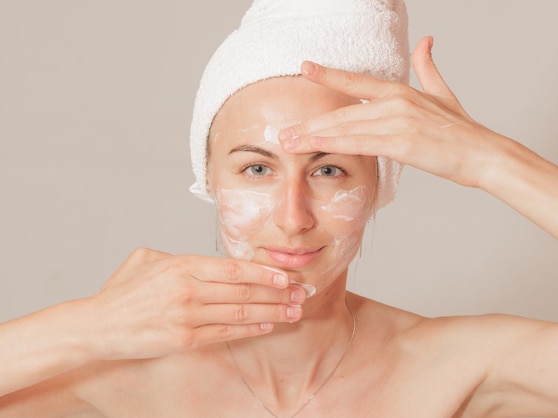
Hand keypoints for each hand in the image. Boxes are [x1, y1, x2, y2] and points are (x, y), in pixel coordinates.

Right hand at [85, 248, 305, 359]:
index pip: (234, 267)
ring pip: (240, 311)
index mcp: (182, 265)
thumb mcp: (147, 260)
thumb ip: (180, 257)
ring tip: (294, 311)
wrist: (97, 326)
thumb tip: (207, 261)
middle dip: (278, 292)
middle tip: (302, 293)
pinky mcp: (184, 339)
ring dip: (271, 311)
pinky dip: (250, 328)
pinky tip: (268, 325)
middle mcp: (188, 289)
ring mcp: (187, 316)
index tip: (287, 275)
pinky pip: (225, 332)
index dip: (264, 272)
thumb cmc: (122, 292)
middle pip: (244, 289)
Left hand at [279, 36, 507, 187]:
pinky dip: (336, 145)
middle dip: (310, 123)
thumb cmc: (462, 130)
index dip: (329, 74)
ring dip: (314, 136)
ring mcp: (397, 121)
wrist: (484, 153)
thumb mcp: (442, 93)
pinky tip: (316, 148)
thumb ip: (428, 67)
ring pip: (346, 128)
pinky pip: (360, 143)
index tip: (305, 69)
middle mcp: (395, 102)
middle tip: (283, 130)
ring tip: (289, 142)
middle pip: (343, 112)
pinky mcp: (402, 143)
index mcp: (400, 92)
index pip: (356, 82)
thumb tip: (426, 41)